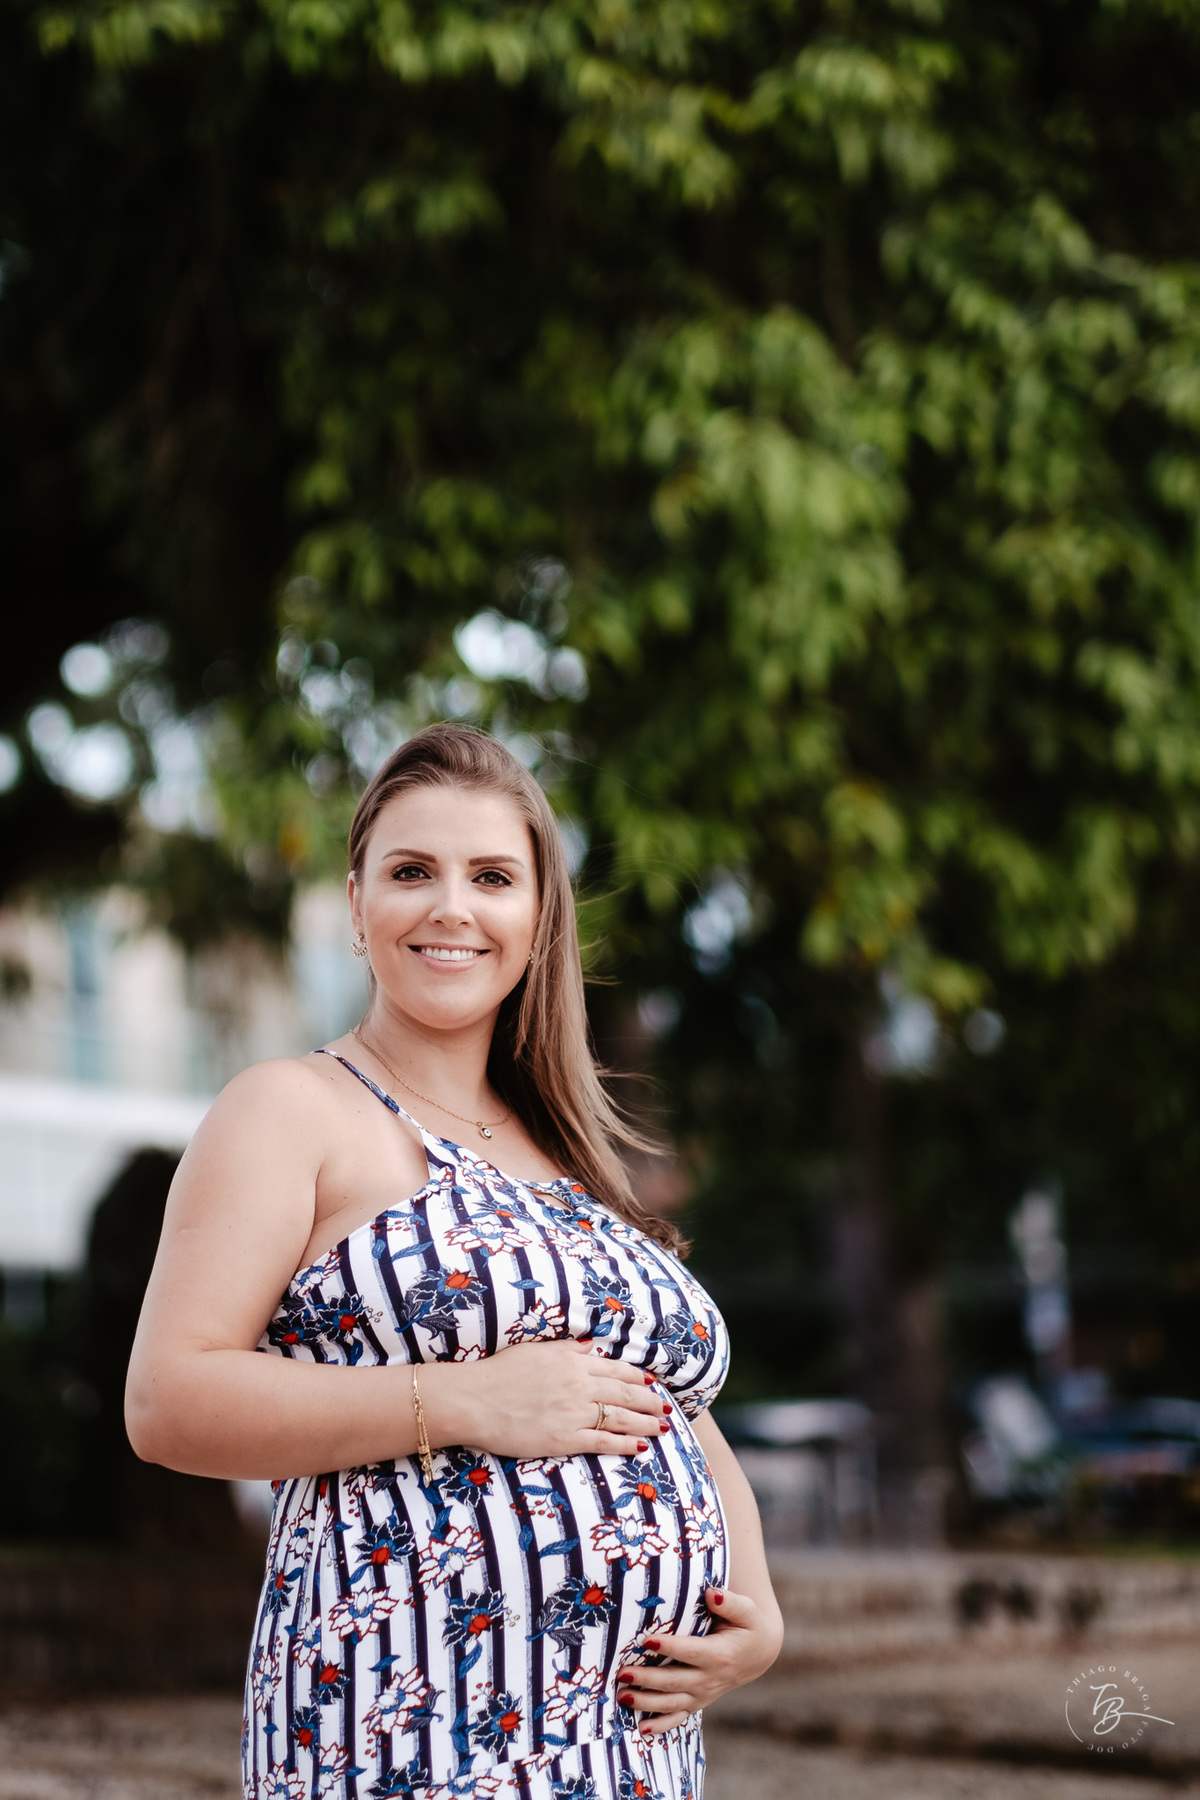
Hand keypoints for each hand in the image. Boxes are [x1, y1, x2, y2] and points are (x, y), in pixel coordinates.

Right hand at [430, 1338, 670, 1458]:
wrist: (475, 1400)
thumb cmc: (500, 1373)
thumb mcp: (536, 1350)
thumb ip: (567, 1349)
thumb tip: (591, 1346)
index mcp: (573, 1362)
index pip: (617, 1369)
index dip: (638, 1378)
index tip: (651, 1383)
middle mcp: (579, 1386)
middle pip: (626, 1393)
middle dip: (650, 1401)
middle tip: (666, 1407)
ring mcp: (574, 1414)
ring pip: (620, 1418)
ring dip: (645, 1423)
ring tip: (662, 1427)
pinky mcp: (564, 1440)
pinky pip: (603, 1443)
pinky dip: (625, 1445)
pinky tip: (640, 1447)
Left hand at [615, 1586, 781, 1732]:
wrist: (757, 1654)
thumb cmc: (748, 1626)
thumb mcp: (747, 1611)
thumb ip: (730, 1602)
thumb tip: (710, 1593)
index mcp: (720, 1655)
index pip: (690, 1651)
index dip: (668, 1646)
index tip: (646, 1639)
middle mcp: (710, 1678)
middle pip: (674, 1681)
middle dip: (647, 1678)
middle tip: (622, 1672)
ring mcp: (702, 1694)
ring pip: (671, 1702)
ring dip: (646, 1702)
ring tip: (622, 1696)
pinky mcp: (697, 1702)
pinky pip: (678, 1718)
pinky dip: (660, 1726)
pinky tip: (641, 1729)